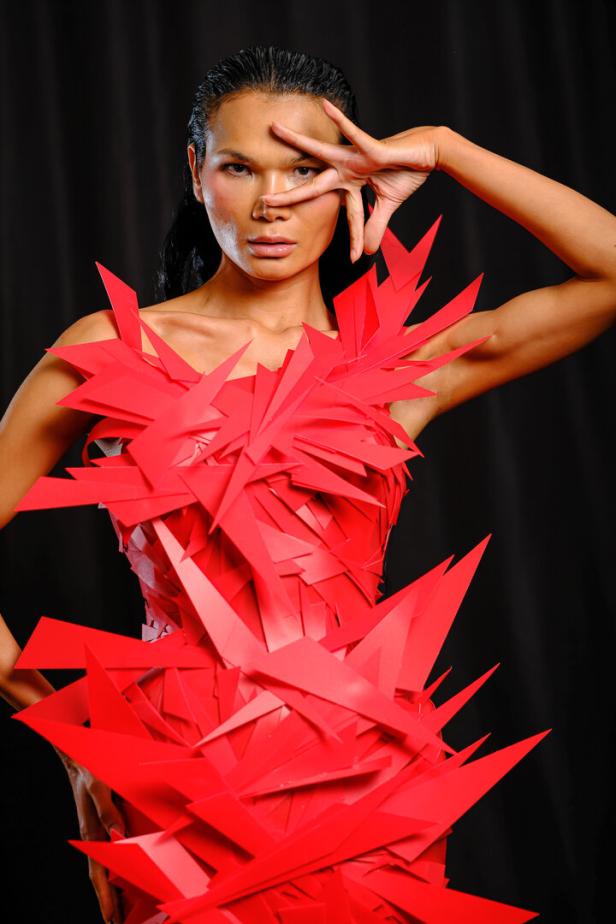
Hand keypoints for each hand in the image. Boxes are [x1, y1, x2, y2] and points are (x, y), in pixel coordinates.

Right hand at [56, 748, 125, 922]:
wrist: (80, 758)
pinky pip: (110, 853)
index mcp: (93, 832)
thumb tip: (118, 834)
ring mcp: (98, 833)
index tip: (111, 920)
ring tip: (121, 911)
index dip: (106, 898)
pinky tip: (124, 875)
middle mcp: (95, 837)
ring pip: (105, 868)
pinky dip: (115, 869)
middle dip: (109, 902)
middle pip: (101, 878)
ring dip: (113, 888)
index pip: (99, 874)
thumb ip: (108, 809)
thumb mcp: (99, 785)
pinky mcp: (102, 825)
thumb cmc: (89, 770)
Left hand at [262, 98, 442, 261]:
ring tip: (275, 129)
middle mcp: (346, 169)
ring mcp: (356, 157)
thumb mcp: (388, 206)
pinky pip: (353, 132)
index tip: (295, 238)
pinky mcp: (372, 148)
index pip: (328, 208)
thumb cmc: (407, 173)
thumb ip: (374, 226)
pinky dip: (340, 120)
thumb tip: (366, 251)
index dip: (316, 225)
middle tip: (263, 205)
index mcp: (348, 183)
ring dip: (298, 140)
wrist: (428, 154)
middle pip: (311, 183)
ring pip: (321, 150)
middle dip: (288, 195)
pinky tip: (325, 105)